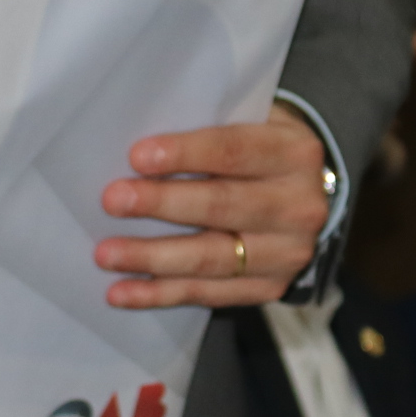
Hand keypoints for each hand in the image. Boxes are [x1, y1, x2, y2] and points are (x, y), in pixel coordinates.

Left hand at [95, 104, 329, 308]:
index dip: (184, 154)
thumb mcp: (252, 123)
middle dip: (161, 204)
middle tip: (113, 200)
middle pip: (222, 206)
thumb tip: (137, 150)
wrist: (309, 195)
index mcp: (293, 153)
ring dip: (153, 257)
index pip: (234, 151)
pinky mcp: (270, 287)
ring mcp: (288, 252)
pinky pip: (209, 293)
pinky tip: (123, 292)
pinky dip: (162, 293)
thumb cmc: (259, 149)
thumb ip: (209, 127)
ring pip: (212, 258)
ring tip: (107, 254)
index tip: (137, 157)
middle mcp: (298, 206)